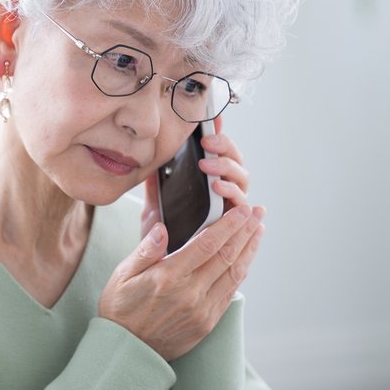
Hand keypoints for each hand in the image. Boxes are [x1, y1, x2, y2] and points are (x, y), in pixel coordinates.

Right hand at [101, 203, 265, 361]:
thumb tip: (163, 228)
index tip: (243, 210)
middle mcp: (190, 294)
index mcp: (169, 277)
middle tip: (258, 212)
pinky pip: (230, 293)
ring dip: (249, 250)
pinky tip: (245, 259)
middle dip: (246, 231)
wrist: (127, 351)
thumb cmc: (120, 309)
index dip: (229, 224)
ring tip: (258, 231)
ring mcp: (202, 311)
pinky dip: (241, 272)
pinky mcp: (207, 323)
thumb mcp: (123, 275)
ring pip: (235, 274)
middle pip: (227, 256)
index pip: (208, 244)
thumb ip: (146, 250)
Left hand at [139, 116, 250, 238]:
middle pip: (235, 162)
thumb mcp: (154, 207)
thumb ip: (155, 186)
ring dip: (227, 168)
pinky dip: (233, 193)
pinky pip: (241, 206)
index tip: (213, 118)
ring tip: (208, 165)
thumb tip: (147, 159)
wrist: (160, 271)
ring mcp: (230, 208)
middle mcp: (223, 193)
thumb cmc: (161, 238)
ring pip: (241, 180)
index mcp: (206, 183)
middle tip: (207, 141)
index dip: (219, 133)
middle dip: (224, 147)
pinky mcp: (234, 225)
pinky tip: (219, 187)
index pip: (218, 152)